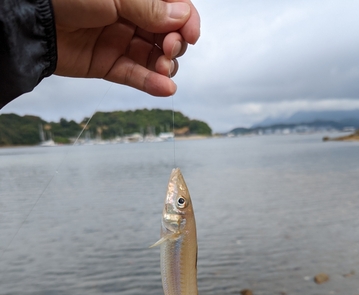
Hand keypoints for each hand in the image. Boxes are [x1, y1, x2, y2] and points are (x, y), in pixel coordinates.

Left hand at [52, 0, 199, 95]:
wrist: (34, 20)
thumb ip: (150, 9)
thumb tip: (181, 18)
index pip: (174, 7)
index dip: (187, 21)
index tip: (190, 35)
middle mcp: (132, 17)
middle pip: (167, 35)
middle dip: (174, 44)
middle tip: (168, 48)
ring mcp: (121, 41)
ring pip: (154, 58)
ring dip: (165, 66)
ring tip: (163, 69)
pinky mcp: (109, 64)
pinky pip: (135, 75)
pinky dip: (151, 83)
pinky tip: (165, 88)